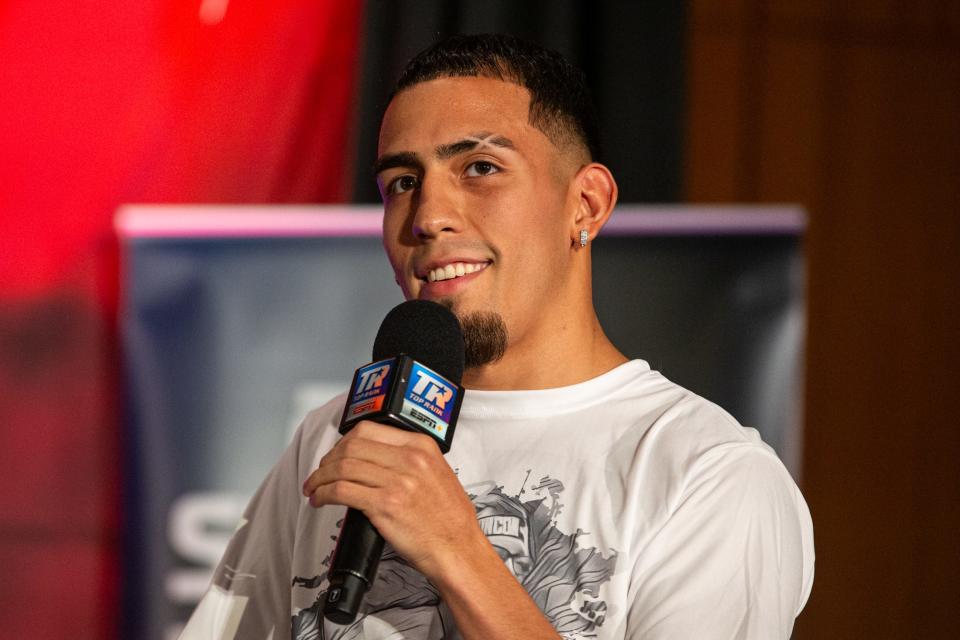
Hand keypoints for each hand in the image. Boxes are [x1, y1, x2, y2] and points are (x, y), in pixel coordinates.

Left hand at [301, 420, 481, 578]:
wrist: (458, 548)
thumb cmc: (449, 518)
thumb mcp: (437, 472)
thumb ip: (409, 460)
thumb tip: (373, 460)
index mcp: (421, 446)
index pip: (369, 430)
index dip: (343, 442)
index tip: (336, 454)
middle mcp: (409, 459)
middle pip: (352, 446)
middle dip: (328, 459)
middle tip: (320, 472)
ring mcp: (397, 481)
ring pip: (343, 467)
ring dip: (320, 478)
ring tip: (313, 488)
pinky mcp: (385, 505)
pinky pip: (342, 491)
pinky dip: (324, 494)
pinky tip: (319, 500)